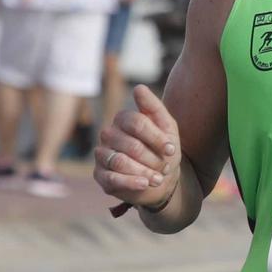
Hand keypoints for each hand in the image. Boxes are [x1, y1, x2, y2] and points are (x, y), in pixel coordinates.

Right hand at [94, 84, 180, 205]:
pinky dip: (131, 182)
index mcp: (123, 119)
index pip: (137, 123)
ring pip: (120, 162)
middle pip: (131, 145)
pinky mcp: (100, 175)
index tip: (171, 149)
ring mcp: (102, 154)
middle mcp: (108, 134)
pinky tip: (144, 184)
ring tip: (158, 178)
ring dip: (144, 172)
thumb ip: (154, 107)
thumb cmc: (163, 149)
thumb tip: (138, 87)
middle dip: (153, 159)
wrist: (161, 178)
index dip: (156, 138)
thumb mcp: (167, 127)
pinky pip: (112, 178)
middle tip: (165, 167)